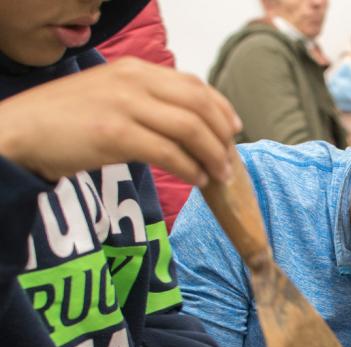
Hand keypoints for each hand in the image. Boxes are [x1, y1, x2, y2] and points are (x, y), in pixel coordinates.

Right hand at [0, 57, 238, 185]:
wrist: (19, 133)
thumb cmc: (64, 122)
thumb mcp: (109, 96)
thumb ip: (145, 101)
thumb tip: (187, 126)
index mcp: (134, 69)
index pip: (193, 84)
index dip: (221, 108)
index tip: (234, 129)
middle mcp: (132, 81)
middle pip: (198, 105)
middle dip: (222, 134)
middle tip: (230, 159)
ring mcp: (124, 105)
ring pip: (189, 128)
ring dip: (212, 155)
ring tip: (220, 176)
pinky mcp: (114, 134)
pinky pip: (168, 153)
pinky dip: (189, 168)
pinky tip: (196, 180)